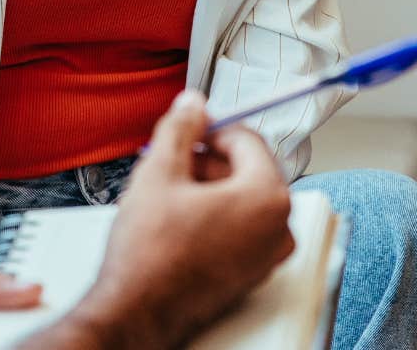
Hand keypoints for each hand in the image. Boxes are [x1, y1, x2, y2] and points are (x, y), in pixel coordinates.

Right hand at [28, 90, 294, 349]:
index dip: (211, 127)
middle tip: (173, 158)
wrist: (138, 310)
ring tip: (169, 190)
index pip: (248, 139)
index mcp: (266, 197)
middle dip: (209, 159)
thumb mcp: (159, 172)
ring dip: (209, 187)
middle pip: (249, 169)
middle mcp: (278, 228)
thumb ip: (179, 128)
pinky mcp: (251, 274)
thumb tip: (191, 105)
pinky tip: (178, 218)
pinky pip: (240, 229)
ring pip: (243, 200)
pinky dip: (214, 215)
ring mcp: (267, 255)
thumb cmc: (151, 254)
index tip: (189, 128)